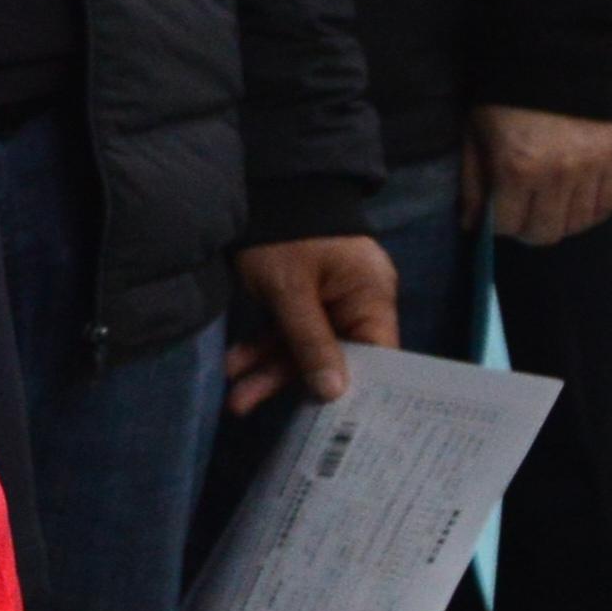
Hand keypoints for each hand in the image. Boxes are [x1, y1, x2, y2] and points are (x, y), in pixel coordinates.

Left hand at [227, 234, 401, 413]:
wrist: (265, 190)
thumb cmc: (284, 235)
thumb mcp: (290, 291)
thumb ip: (310, 342)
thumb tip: (333, 392)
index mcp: (371, 296)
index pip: (376, 355)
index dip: (357, 389)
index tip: (333, 420)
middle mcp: (357, 301)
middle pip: (334, 355)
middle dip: (290, 381)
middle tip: (250, 407)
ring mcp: (328, 300)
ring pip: (302, 347)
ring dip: (268, 370)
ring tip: (235, 398)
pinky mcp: (301, 299)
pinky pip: (287, 332)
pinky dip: (262, 348)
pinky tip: (234, 366)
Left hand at [464, 105, 611, 251]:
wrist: (551, 60)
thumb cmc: (503, 101)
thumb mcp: (475, 138)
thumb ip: (473, 184)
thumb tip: (471, 225)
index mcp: (517, 168)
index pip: (508, 225)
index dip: (497, 225)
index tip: (495, 214)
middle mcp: (558, 173)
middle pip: (545, 233)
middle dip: (527, 229)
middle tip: (521, 214)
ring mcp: (591, 167)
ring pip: (577, 223)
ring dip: (558, 221)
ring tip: (546, 206)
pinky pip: (607, 204)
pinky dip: (590, 211)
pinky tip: (573, 203)